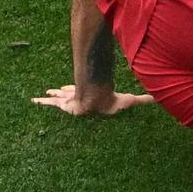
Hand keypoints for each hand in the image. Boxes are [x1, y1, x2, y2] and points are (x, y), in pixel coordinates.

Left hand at [31, 84, 153, 115]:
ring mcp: (71, 99)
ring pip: (59, 98)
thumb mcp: (129, 101)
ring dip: (51, 97)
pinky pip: (50, 104)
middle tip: (55, 90)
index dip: (78, 89)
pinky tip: (33, 102)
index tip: (72, 87)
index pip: (85, 91)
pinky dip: (42, 103)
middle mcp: (80, 95)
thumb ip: (143, 100)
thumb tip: (159, 99)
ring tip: (42, 96)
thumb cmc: (112, 102)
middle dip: (63, 92)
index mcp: (92, 94)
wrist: (98, 101)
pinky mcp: (63, 104)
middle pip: (70, 92)